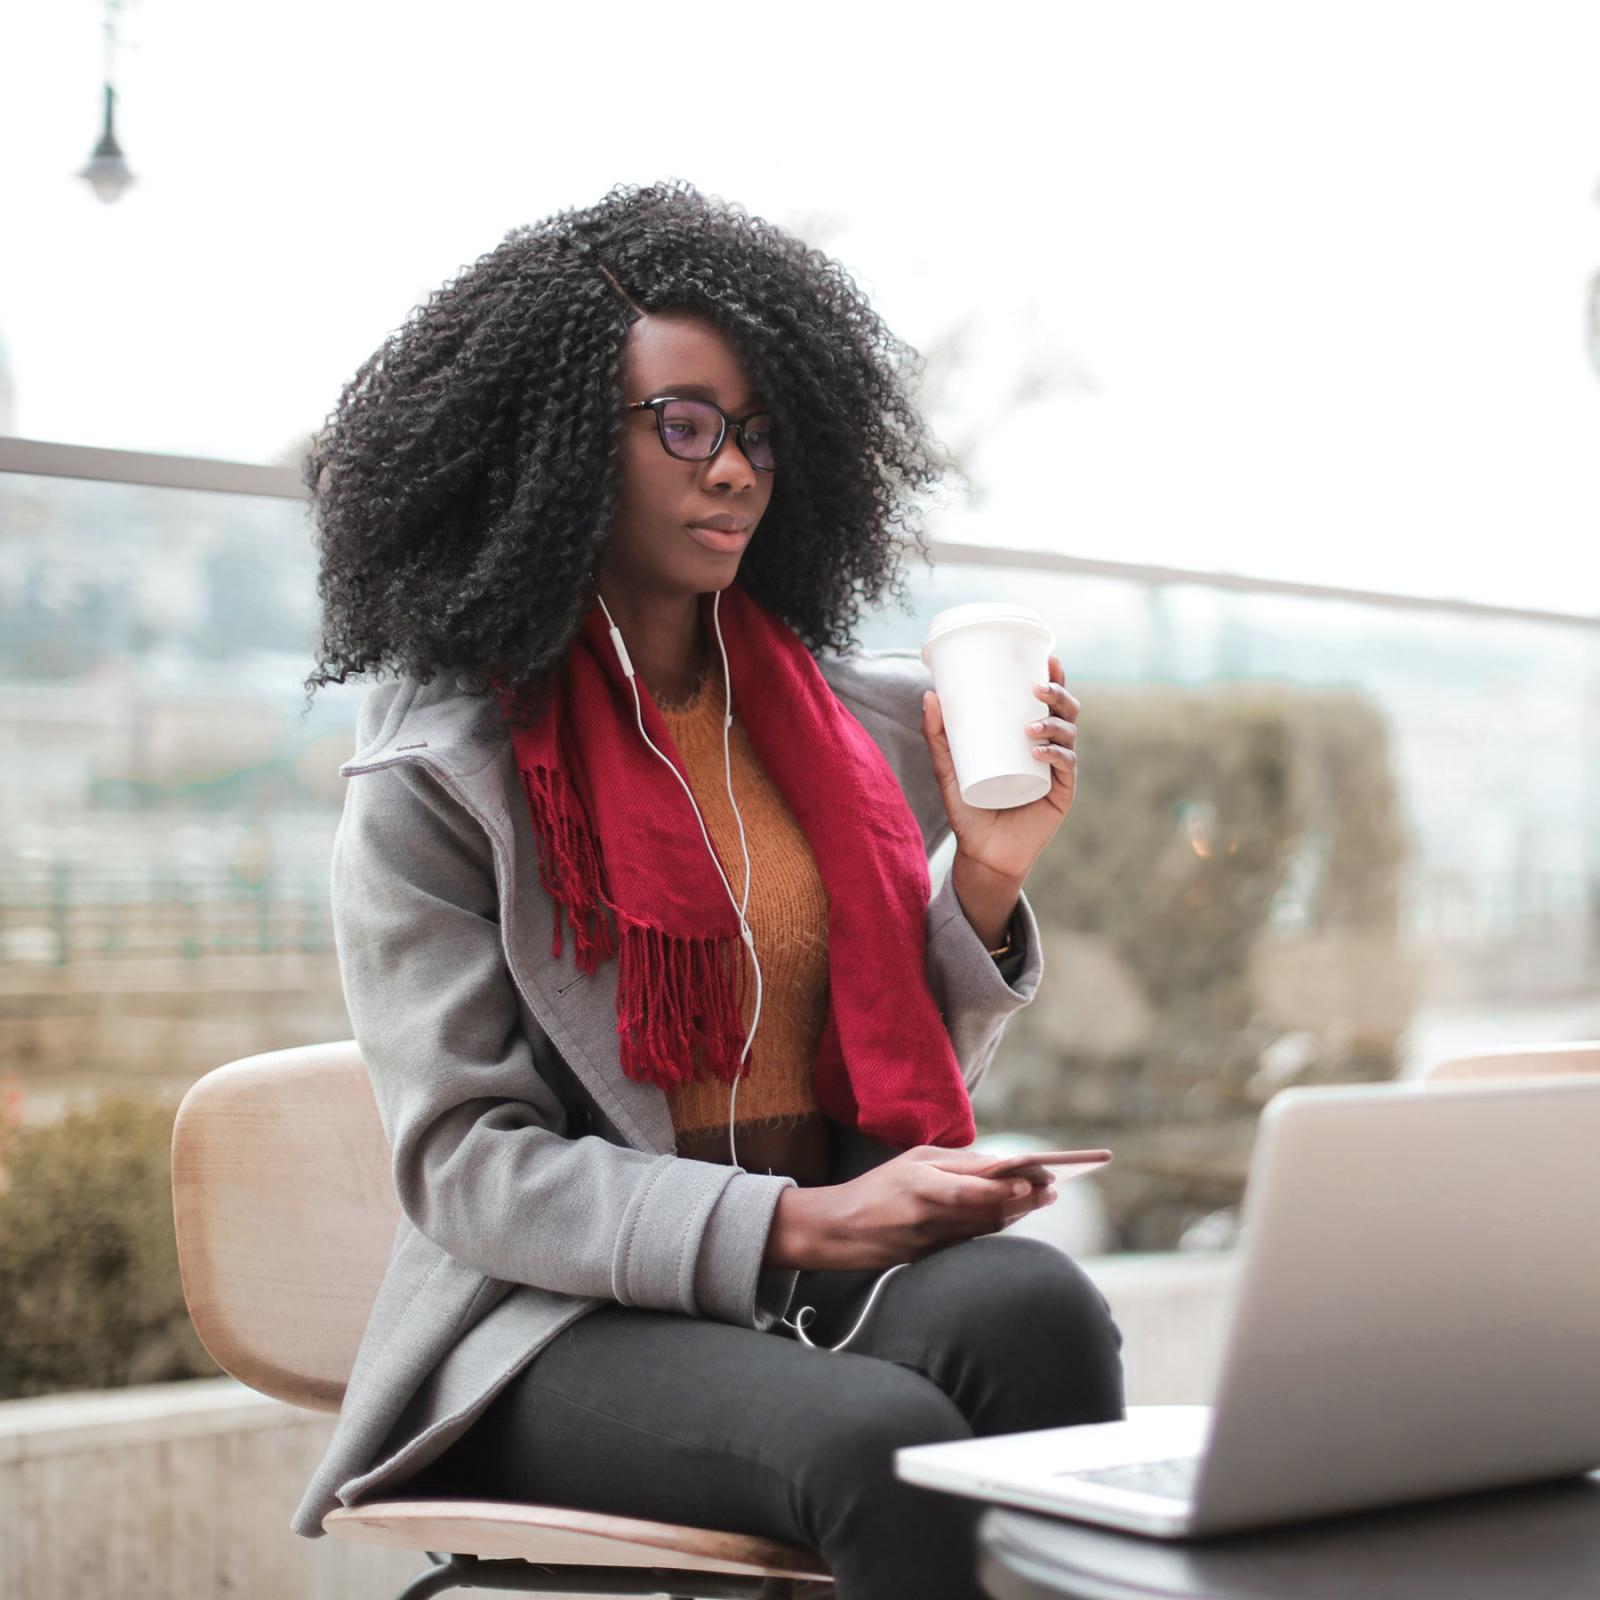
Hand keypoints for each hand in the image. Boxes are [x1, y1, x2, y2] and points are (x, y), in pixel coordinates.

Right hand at [765, 1145, 1058, 1271]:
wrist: (838, 1230)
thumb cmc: (878, 1186)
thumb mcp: (912, 1161)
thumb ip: (954, 1163)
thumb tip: (998, 1165)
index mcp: (918, 1184)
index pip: (969, 1188)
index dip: (1004, 1187)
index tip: (1034, 1179)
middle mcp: (926, 1215)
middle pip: (985, 1211)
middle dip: (1023, 1200)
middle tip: (1052, 1190)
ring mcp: (930, 1241)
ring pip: (984, 1228)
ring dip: (1017, 1213)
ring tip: (1043, 1198)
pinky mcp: (931, 1258)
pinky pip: (972, 1240)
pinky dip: (996, 1226)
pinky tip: (1015, 1214)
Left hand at [921, 654, 1078, 883]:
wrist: (982, 852)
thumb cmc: (969, 807)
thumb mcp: (948, 767)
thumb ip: (937, 735)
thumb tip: (929, 694)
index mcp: (1030, 737)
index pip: (1049, 702)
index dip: (1057, 677)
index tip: (1050, 658)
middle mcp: (1049, 750)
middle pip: (1067, 712)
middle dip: (1059, 694)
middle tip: (1036, 689)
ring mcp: (1058, 772)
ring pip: (1069, 736)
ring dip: (1053, 724)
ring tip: (1029, 727)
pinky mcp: (1061, 795)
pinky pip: (1066, 768)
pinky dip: (1056, 756)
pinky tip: (1040, 752)